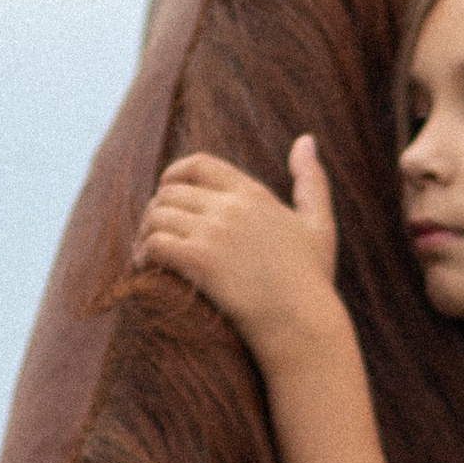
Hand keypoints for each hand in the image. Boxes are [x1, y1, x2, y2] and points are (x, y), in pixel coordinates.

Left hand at [136, 140, 343, 365]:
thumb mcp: (320, 224)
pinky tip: (146, 266)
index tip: (167, 190)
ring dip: (145, 231)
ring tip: (146, 251)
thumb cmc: (312, 280)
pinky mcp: (200, 261)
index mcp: (253, 194)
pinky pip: (156, 243)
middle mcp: (231, 207)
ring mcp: (214, 233)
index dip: (175, 173)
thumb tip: (306, 140)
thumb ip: (311, 180)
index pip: (200, 164)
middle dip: (157, 209)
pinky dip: (144, 253)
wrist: (302, 322)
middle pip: (171, 191)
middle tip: (154, 231)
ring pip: (157, 215)